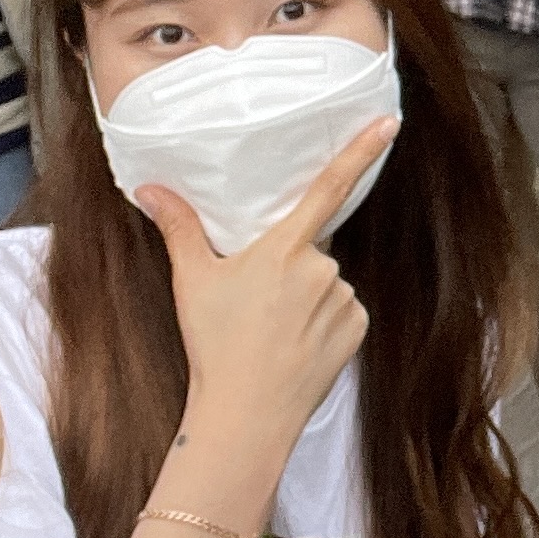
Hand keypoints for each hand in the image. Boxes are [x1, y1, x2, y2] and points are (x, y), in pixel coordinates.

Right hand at [135, 124, 384, 456]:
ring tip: (273, 332)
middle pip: (310, 251)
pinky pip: (343, 311)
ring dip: (306, 298)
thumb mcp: (192, 282)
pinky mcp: (358, 329)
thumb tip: (150, 188)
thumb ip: (179, 227)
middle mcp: (322, 268)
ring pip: (326, 284)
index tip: (388, 122)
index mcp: (284, 248)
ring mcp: (344, 299)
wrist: (246, 415)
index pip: (329, 187)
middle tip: (257, 306)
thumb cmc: (215, 345)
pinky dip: (324, 323)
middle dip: (288, 270)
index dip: (361, 151)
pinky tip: (297, 346)